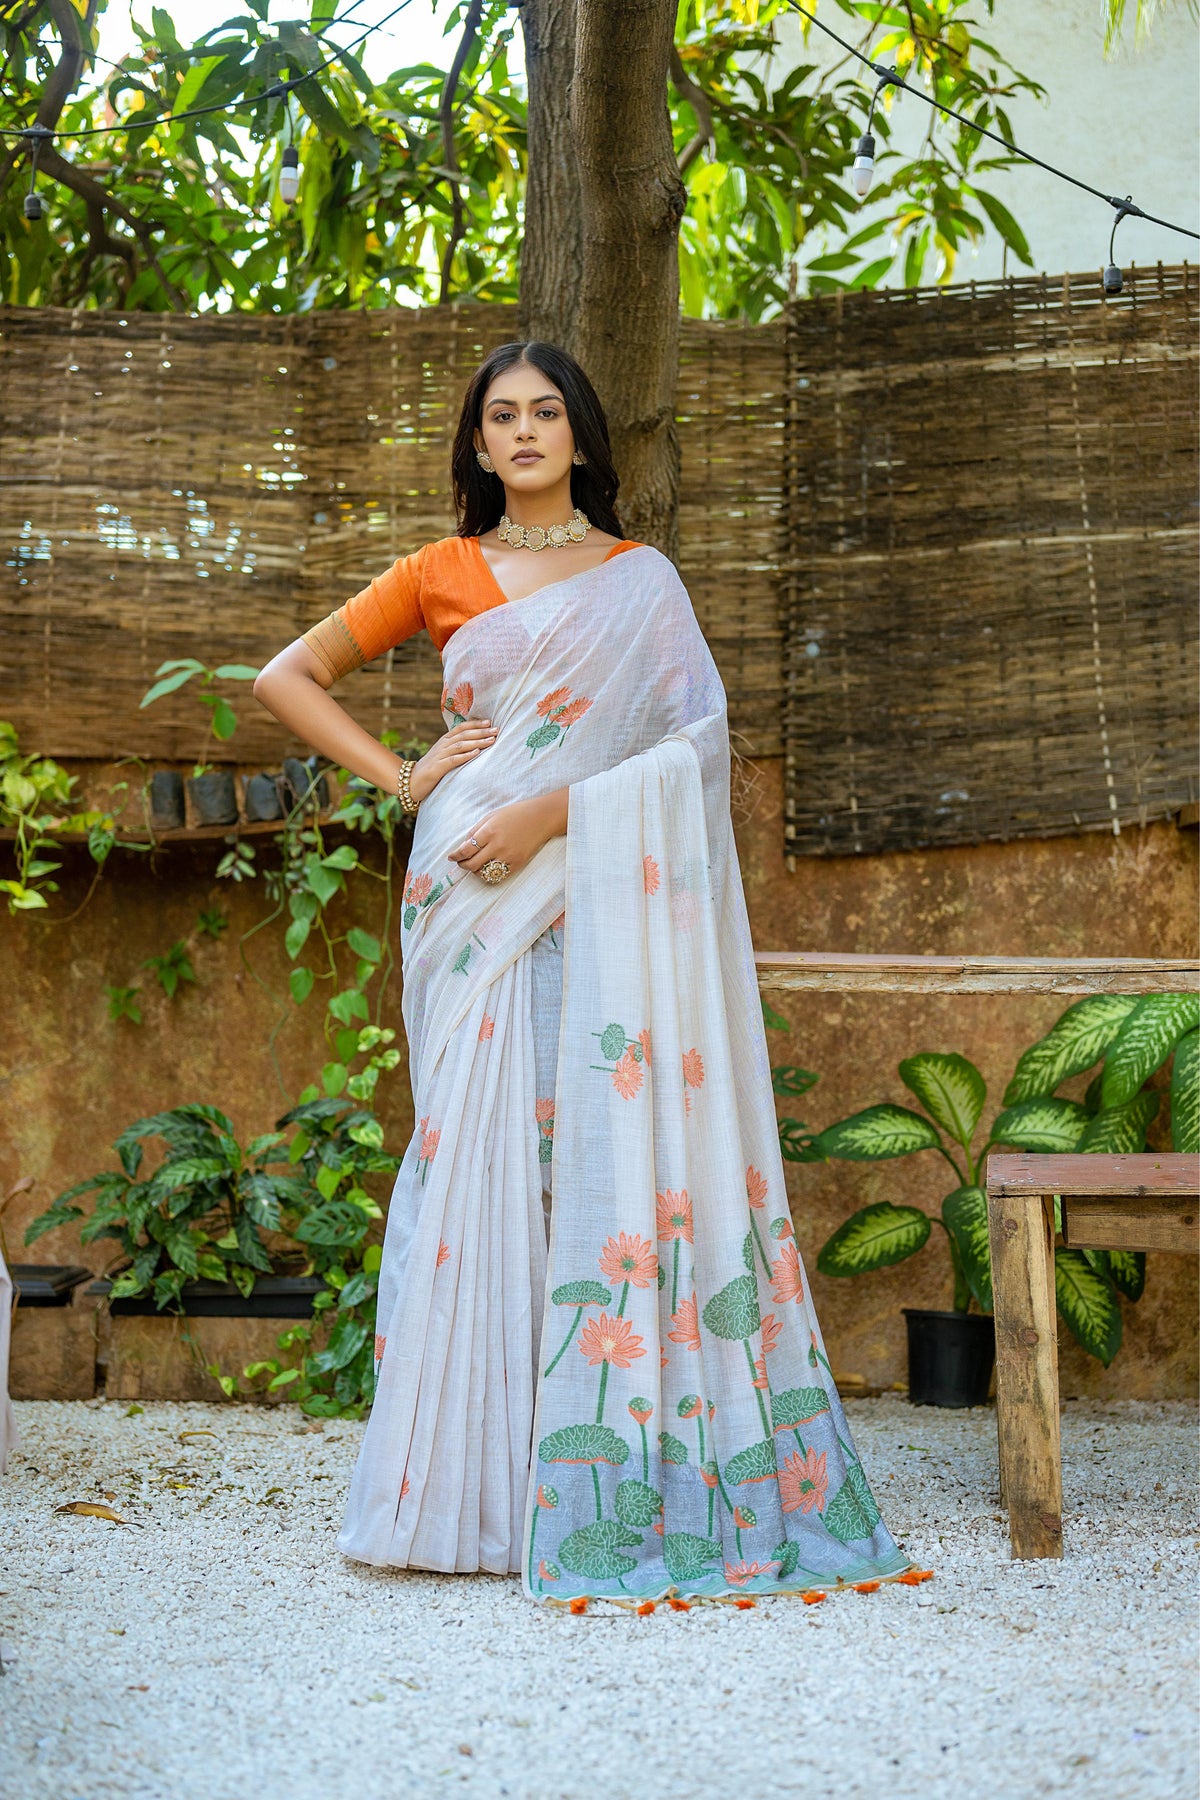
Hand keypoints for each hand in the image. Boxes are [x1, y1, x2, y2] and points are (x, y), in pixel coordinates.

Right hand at [409, 717, 497, 803]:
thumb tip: (474, 745)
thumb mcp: (443, 756)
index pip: (461, 727)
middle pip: (463, 734)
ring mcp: (439, 756)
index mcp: (444, 741)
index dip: (475, 724)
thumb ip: (455, 749)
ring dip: (477, 742)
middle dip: (481, 731)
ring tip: (491, 740)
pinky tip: (476, 753)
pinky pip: (453, 760)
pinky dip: (466, 755)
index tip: (489, 722)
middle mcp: (442, 745)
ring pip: (460, 745)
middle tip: (496, 730)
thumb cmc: (431, 769)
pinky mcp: (437, 768)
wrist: (410, 782)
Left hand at [448, 795, 562, 877]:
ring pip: (484, 873)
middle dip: (463, 865)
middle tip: (461, 863)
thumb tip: (463, 844)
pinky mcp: (517, 864)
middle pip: (472, 864)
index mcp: (489, 831)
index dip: (456, 856)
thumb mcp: (492, 816)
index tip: (451, 857)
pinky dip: (489, 874)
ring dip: (475, 871)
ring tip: (474, 865)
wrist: (541, 818)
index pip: (466, 850)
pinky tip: (487, 868)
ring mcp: (508, 856)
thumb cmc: (516, 814)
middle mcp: (498, 845)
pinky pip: (498, 876)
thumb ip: (476, 830)